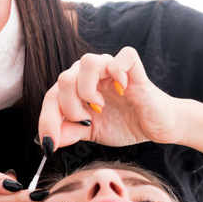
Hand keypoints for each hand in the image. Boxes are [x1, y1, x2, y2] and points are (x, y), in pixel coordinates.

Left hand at [37, 46, 184, 150]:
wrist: (156, 127)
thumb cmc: (126, 124)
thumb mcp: (92, 133)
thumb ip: (69, 132)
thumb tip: (46, 140)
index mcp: (78, 86)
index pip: (52, 95)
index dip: (47, 119)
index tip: (50, 143)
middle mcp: (92, 72)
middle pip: (64, 78)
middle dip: (70, 107)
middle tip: (87, 121)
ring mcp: (112, 67)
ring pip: (86, 62)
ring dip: (88, 90)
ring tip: (101, 106)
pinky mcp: (134, 68)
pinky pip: (119, 58)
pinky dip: (117, 74)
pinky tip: (121, 92)